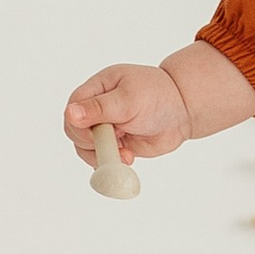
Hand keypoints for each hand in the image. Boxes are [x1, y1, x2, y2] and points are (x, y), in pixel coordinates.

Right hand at [65, 61, 191, 163]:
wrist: (184, 111)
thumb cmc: (159, 96)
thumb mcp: (129, 99)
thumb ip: (100, 108)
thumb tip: (70, 113)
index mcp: (96, 90)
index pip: (73, 110)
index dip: (79, 127)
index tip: (97, 136)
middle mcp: (97, 109)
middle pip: (76, 132)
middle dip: (92, 144)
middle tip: (117, 147)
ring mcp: (105, 128)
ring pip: (86, 148)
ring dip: (103, 156)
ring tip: (127, 156)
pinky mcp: (115, 144)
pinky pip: (102, 158)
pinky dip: (110, 164)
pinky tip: (127, 160)